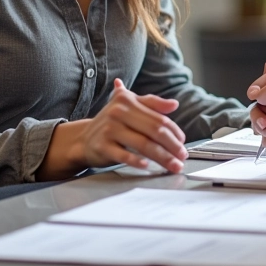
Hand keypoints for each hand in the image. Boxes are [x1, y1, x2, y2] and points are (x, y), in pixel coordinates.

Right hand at [39, 79, 188, 178]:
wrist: (82, 139)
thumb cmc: (112, 122)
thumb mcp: (130, 106)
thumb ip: (152, 104)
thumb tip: (174, 104)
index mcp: (127, 100)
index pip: (157, 117)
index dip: (174, 131)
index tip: (182, 142)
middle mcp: (118, 112)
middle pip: (154, 130)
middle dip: (172, 145)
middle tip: (182, 156)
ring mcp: (109, 129)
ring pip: (143, 144)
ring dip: (162, 156)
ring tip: (173, 165)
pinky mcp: (102, 146)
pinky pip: (123, 154)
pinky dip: (136, 160)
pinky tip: (147, 165)